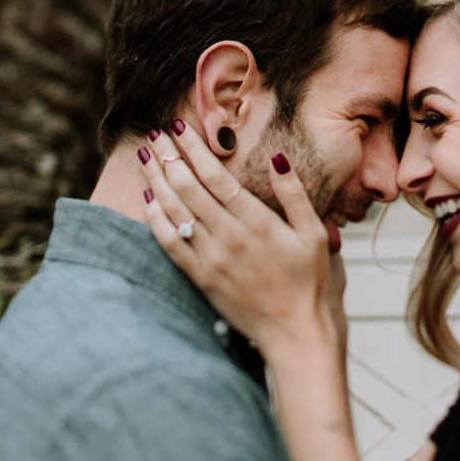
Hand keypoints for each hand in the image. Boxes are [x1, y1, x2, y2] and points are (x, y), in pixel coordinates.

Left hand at [140, 122, 340, 363]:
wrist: (294, 333)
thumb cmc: (309, 282)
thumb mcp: (315, 234)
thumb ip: (294, 194)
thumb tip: (277, 157)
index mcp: (257, 222)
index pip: (216, 176)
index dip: (194, 149)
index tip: (179, 127)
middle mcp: (229, 237)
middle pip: (188, 188)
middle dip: (169, 156)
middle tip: (155, 134)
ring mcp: (211, 259)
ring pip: (174, 211)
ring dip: (156, 181)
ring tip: (144, 157)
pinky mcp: (201, 278)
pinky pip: (170, 243)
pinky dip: (155, 219)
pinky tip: (147, 199)